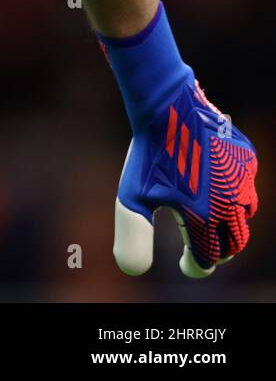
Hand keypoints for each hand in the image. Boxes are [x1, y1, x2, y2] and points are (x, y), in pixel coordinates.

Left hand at [114, 78, 258, 276]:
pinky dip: (235, 193)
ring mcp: (243, 181)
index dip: (196, 266)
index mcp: (204, 219)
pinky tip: (216, 186)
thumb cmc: (147, 156)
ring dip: (231, 223)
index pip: (208, 259)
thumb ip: (133, 237)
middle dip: (219, 250)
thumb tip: (132, 270)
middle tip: (203, 250)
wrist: (168, 110)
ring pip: (245, 215)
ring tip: (212, 220)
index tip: (186, 265)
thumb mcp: (131, 198)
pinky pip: (247, 185)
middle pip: (234, 243)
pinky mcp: (248, 160)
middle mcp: (231, 204)